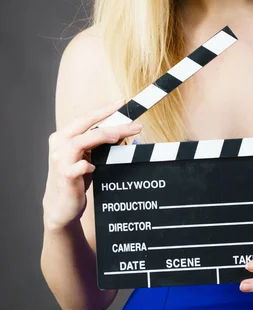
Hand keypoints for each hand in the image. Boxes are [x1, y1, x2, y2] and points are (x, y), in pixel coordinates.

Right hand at [43, 98, 141, 231]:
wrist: (60, 207)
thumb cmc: (76, 180)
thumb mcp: (88, 157)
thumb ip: (99, 144)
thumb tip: (122, 131)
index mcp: (64, 136)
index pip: (86, 118)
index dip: (104, 109)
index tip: (122, 102)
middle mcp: (59, 145)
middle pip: (86, 126)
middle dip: (112, 124)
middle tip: (134, 125)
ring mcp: (60, 160)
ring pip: (81, 142)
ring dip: (103, 137)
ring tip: (120, 138)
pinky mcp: (65, 176)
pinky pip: (80, 167)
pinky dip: (89, 165)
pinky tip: (94, 167)